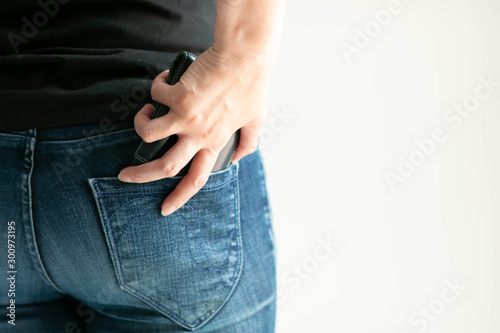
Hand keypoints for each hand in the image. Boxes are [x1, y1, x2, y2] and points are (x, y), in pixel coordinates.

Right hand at [117, 46, 271, 215]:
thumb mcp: (256, 119)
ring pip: (148, 134)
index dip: (179, 197)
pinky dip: (156, 86)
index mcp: (216, 143)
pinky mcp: (177, 96)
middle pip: (164, 167)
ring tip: (146, 113)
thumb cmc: (252, 85)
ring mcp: (187, 117)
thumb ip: (248, 142)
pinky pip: (154, 95)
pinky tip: (167, 79)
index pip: (196, 179)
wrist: (245, 56)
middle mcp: (199, 135)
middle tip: (125, 174)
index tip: (165, 208)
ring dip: (140, 124)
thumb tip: (238, 158)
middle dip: (140, 175)